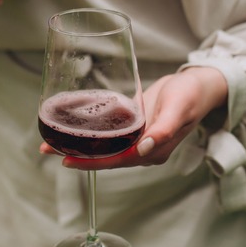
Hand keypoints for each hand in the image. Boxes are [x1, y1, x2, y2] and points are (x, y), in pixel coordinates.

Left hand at [39, 67, 228, 169]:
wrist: (199, 85)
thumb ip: (163, 130)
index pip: (116, 161)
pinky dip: (92, 132)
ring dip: (80, 143)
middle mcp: (143, 149)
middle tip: (46, 146)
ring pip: (105, 146)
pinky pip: (110, 134)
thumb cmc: (191, 96)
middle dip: (77, 153)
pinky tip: (75, 127)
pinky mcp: (134, 126)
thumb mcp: (178, 109)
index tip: (66, 159)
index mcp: (153, 151)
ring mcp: (138, 139)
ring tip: (52, 138)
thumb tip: (143, 149)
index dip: (91, 162)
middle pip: (105, 156)